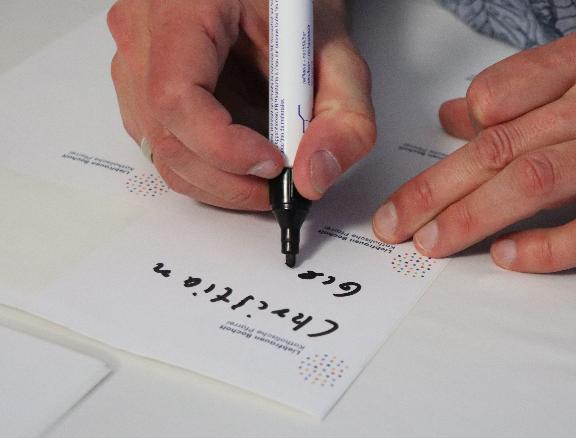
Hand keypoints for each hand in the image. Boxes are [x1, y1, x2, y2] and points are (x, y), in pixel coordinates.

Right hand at [108, 0, 374, 209]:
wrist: (273, 0)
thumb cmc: (293, 15)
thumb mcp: (338, 57)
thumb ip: (345, 119)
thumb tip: (314, 177)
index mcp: (182, 7)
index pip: (177, 94)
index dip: (223, 146)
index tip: (272, 163)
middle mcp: (144, 32)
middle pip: (167, 135)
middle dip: (230, 179)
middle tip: (278, 185)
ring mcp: (133, 62)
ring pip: (162, 152)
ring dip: (220, 181)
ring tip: (266, 173)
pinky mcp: (138, 90)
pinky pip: (164, 150)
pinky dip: (208, 171)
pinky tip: (243, 162)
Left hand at [372, 27, 575, 271]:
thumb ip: (531, 87)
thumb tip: (458, 113)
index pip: (500, 94)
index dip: (450, 140)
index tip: (418, 175)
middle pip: (504, 146)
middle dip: (437, 188)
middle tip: (395, 221)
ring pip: (540, 183)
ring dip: (474, 217)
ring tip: (431, 243)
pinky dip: (547, 248)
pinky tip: (507, 258)